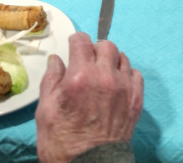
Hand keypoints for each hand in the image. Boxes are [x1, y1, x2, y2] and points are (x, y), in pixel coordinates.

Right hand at [36, 32, 142, 162]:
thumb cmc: (62, 142)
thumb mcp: (46, 110)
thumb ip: (51, 79)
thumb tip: (57, 59)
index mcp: (80, 76)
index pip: (82, 40)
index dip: (76, 41)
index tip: (73, 46)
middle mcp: (105, 77)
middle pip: (106, 45)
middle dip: (95, 49)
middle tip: (88, 61)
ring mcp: (124, 87)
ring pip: (122, 58)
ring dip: (111, 61)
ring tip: (102, 74)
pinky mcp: (137, 99)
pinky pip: (135, 74)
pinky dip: (126, 75)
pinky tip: (116, 85)